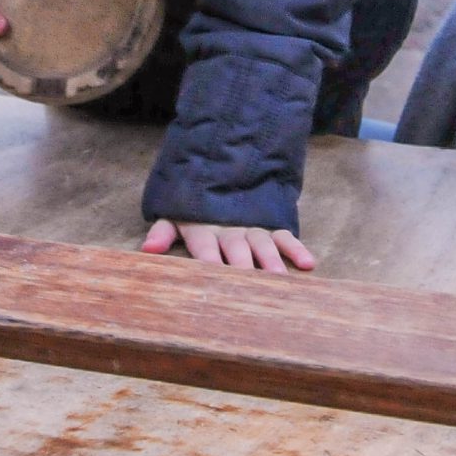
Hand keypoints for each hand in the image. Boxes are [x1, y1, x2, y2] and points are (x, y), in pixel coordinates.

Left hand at [141, 220, 316, 272]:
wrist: (221, 169)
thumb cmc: (194, 206)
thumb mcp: (175, 215)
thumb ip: (163, 231)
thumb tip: (147, 249)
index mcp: (203, 229)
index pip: (205, 247)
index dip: (208, 260)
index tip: (212, 275)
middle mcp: (229, 229)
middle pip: (237, 250)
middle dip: (243, 267)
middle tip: (250, 286)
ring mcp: (252, 227)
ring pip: (262, 245)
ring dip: (271, 262)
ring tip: (278, 279)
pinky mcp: (270, 225)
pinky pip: (284, 236)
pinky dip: (297, 249)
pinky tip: (308, 264)